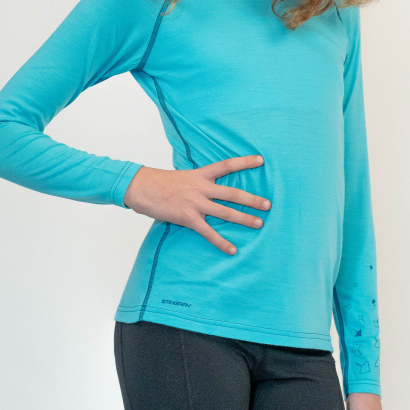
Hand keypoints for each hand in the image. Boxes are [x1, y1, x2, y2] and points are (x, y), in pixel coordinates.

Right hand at [122, 156, 271, 254]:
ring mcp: (196, 203)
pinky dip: (222, 242)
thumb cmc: (159, 182)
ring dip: (244, 219)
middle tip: (268, 204)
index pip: (227, 165)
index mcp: (200, 175)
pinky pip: (209, 232)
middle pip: (233, 193)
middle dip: (252, 199)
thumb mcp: (182, 177)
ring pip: (226, 212)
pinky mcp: (188, 218)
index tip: (261, 160)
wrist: (141, 187)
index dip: (245, 162)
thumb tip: (208, 188)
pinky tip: (233, 250)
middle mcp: (201, 188)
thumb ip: (197, 183)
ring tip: (259, 224)